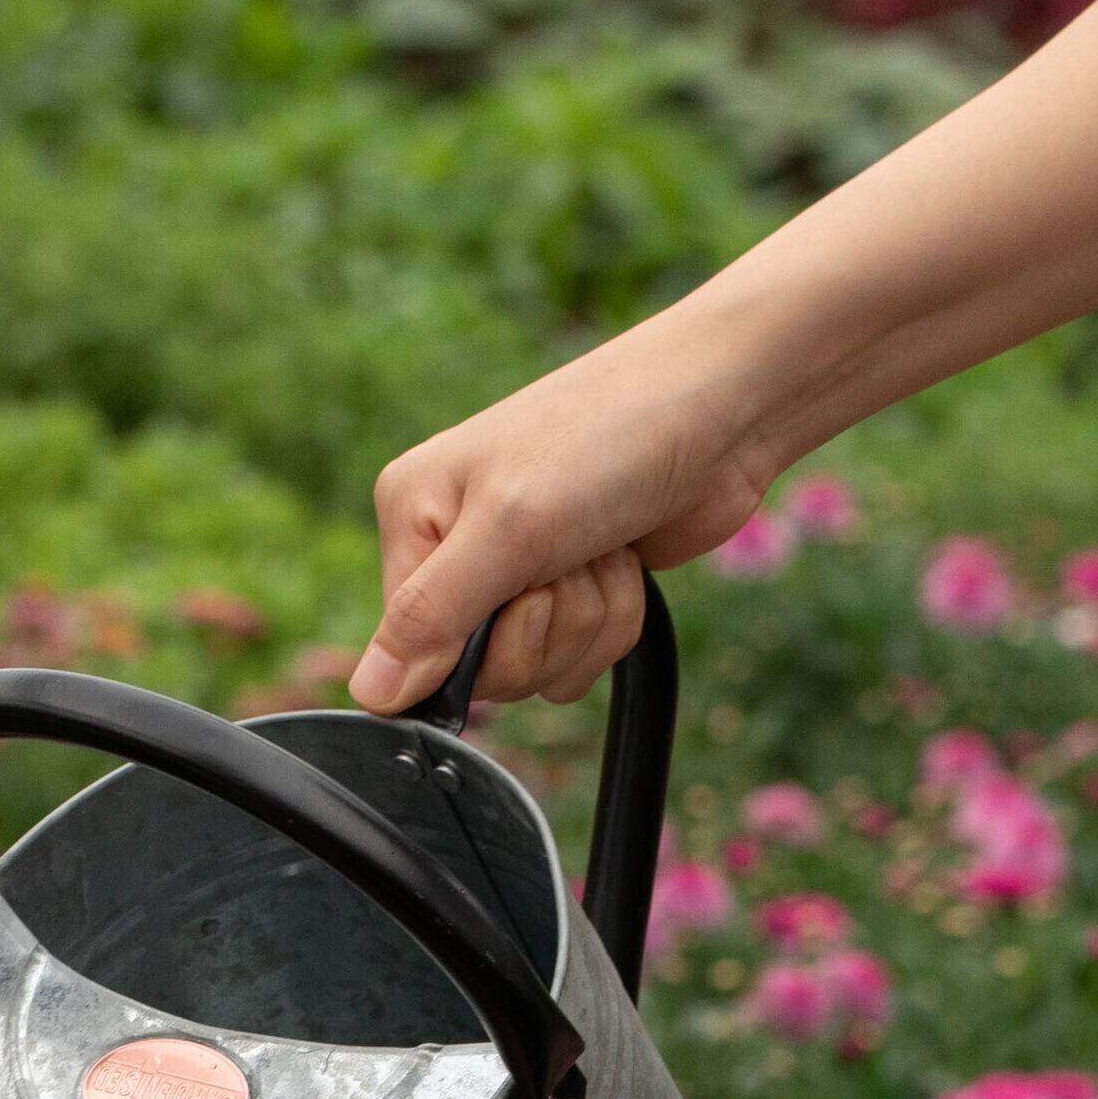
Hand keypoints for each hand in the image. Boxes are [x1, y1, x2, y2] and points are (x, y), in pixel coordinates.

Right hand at [350, 333, 773, 712]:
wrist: (728, 405)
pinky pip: (580, 656)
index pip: (410, 647)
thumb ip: (433, 615)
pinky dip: (614, 617)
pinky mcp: (575, 587)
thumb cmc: (611, 433)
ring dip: (588, 618)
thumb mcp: (511, 525)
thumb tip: (369, 694)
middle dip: (546, 627)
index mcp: (414, 515)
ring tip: (601, 545)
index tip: (521, 590)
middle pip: (481, 669)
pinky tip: (625, 556)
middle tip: (569, 557)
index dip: (477, 645)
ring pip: (538, 670)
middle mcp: (456, 545)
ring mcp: (520, 569)